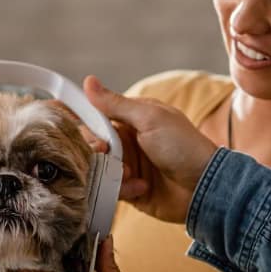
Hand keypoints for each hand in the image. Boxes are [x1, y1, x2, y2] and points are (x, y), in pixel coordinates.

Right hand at [83, 75, 218, 223]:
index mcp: (130, 119)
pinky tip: (142, 187)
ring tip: (129, 173)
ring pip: (98, 168)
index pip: (94, 115)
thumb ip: (115, 104)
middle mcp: (126, 141)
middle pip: (91, 143)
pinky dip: (123, 189)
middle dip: (96, 149)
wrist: (205, 186)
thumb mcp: (149, 118)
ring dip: (111, 171)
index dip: (78, 119)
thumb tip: (88, 81)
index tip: (65, 122)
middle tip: (108, 151)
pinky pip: (110, 189)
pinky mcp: (130, 190)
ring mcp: (128, 166)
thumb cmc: (183, 146)